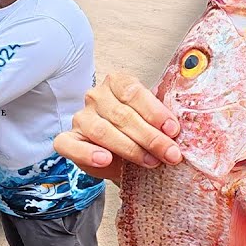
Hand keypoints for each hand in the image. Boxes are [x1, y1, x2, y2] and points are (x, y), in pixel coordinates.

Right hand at [53, 72, 181, 180]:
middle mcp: (96, 97)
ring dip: (129, 148)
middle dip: (150, 137)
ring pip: (102, 131)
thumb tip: (177, 129)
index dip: (155, 112)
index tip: (173, 130)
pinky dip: (88, 153)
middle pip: (122, 114)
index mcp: (117, 83)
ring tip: (150, 162)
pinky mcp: (68, 140)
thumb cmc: (139, 134)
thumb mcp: (153, 122)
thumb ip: (161, 120)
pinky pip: (70, 145)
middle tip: (170, 154)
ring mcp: (81, 118)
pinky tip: (105, 159)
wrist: (122, 158)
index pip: (133, 92)